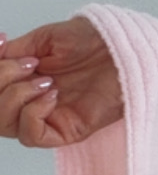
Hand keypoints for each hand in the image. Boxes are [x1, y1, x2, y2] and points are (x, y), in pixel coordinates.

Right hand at [0, 18, 123, 148]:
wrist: (127, 47)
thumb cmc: (96, 41)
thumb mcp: (45, 39)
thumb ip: (14, 52)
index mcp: (25, 78)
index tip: (3, 45)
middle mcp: (32, 100)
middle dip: (0, 82)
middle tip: (28, 65)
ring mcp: (48, 117)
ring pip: (6, 125)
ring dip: (15, 97)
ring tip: (43, 79)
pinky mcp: (66, 131)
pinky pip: (32, 136)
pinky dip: (32, 114)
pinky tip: (51, 94)